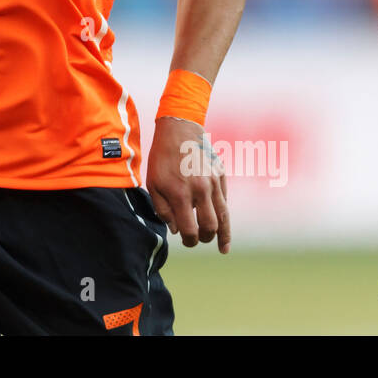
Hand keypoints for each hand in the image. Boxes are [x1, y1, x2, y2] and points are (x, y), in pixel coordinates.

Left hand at [146, 115, 230, 252]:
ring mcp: (213, 182)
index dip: (189, 240)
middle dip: (205, 238)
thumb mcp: (154, 184)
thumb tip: (176, 230)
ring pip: (224, 216)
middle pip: (210, 227)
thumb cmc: (162, 158)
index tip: (187, 241)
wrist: (179, 130)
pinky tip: (221, 223)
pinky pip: (224, 200)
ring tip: (222, 248)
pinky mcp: (221, 175)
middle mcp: (200, 190)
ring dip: (223, 234)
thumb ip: (163, 210)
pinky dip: (223, 214)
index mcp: (181, 194)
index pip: (190, 230)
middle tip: (199, 240)